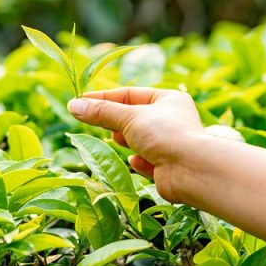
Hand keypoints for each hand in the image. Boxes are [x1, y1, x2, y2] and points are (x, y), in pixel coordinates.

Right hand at [67, 87, 204, 200]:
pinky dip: (140, 161)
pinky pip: (148, 161)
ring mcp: (171, 145)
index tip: (81, 102)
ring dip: (127, 140)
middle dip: (115, 120)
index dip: (105, 98)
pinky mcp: (168, 168)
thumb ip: (101, 112)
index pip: (130, 94)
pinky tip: (136, 161)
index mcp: (169, 100)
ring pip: (140, 140)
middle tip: (92, 120)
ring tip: (116, 138)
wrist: (192, 170)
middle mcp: (173, 120)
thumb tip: (73, 105)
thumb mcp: (129, 117)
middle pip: (134, 117)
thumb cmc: (165, 134)